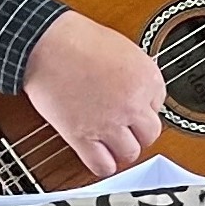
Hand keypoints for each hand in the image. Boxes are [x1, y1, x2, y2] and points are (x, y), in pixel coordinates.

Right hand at [22, 9, 166, 177]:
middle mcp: (133, 103)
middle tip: (125, 128)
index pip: (158, 104)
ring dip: (122, 150)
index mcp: (147, 78)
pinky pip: (102, 165)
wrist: (46, 44)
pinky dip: (103, 166)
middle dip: (139, 132)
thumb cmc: (77, 39)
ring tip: (111, 143)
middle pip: (150, 133)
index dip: (142, 105)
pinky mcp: (82, 136)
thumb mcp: (122, 48)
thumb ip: (135, 74)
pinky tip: (98, 157)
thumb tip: (140, 93)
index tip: (130, 104)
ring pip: (130, 153)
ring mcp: (109, 122)